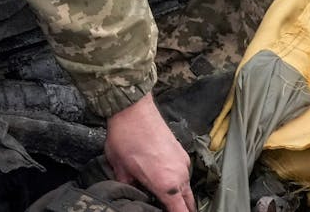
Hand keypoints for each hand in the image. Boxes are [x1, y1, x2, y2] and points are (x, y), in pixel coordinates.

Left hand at [103, 94, 193, 211]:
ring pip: (187, 188)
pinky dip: (178, 180)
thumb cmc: (125, 137)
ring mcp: (183, 162)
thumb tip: (132, 194)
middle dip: (181, 209)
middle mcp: (180, 175)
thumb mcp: (120, 169)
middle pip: (189, 203)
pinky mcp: (181, 151)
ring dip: (179, 195)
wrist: (133, 108)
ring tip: (164, 196)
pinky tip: (165, 178)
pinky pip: (184, 173)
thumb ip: (129, 187)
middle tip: (168, 208)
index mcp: (166, 185)